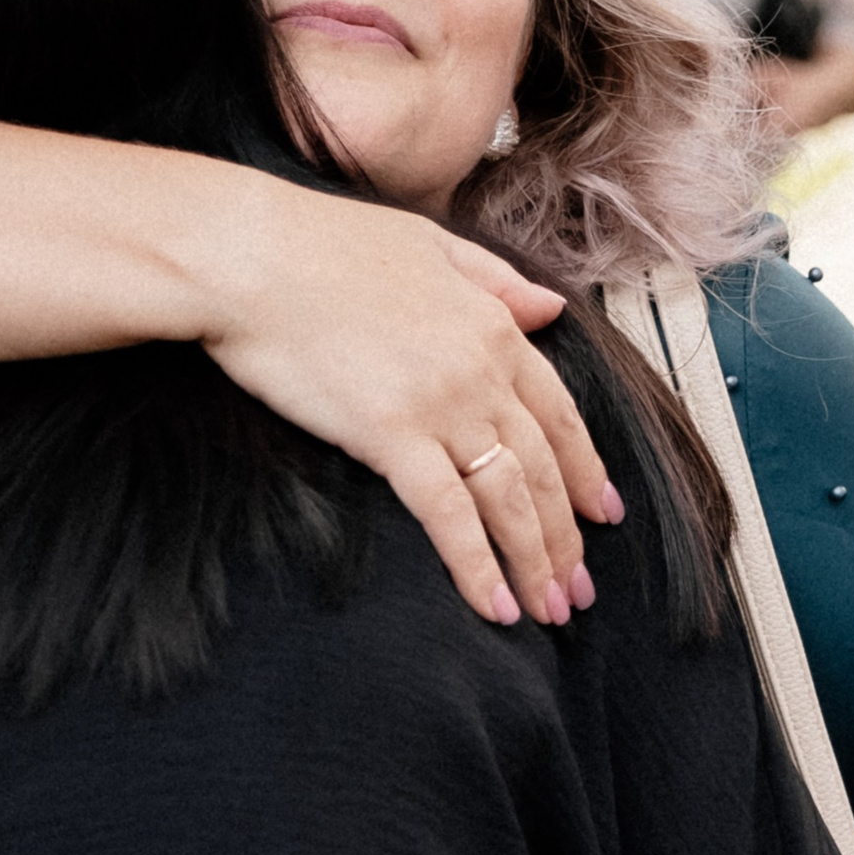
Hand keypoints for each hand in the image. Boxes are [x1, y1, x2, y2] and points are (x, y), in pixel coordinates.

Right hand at [198, 185, 615, 627]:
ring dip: (536, 562)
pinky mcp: (390, 436)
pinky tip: (495, 607)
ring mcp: (440, 404)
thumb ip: (495, 281)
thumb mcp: (429, 244)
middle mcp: (481, 370)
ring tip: (550, 610)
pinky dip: (477, 567)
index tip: (603, 514)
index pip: (559, 413)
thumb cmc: (322, 244)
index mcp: (492, 324)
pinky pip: (448, 516)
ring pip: (508, 498)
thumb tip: (551, 309)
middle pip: (541, 467)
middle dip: (566, 536)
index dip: (585, 470)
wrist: (250, 255)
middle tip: (580, 589)